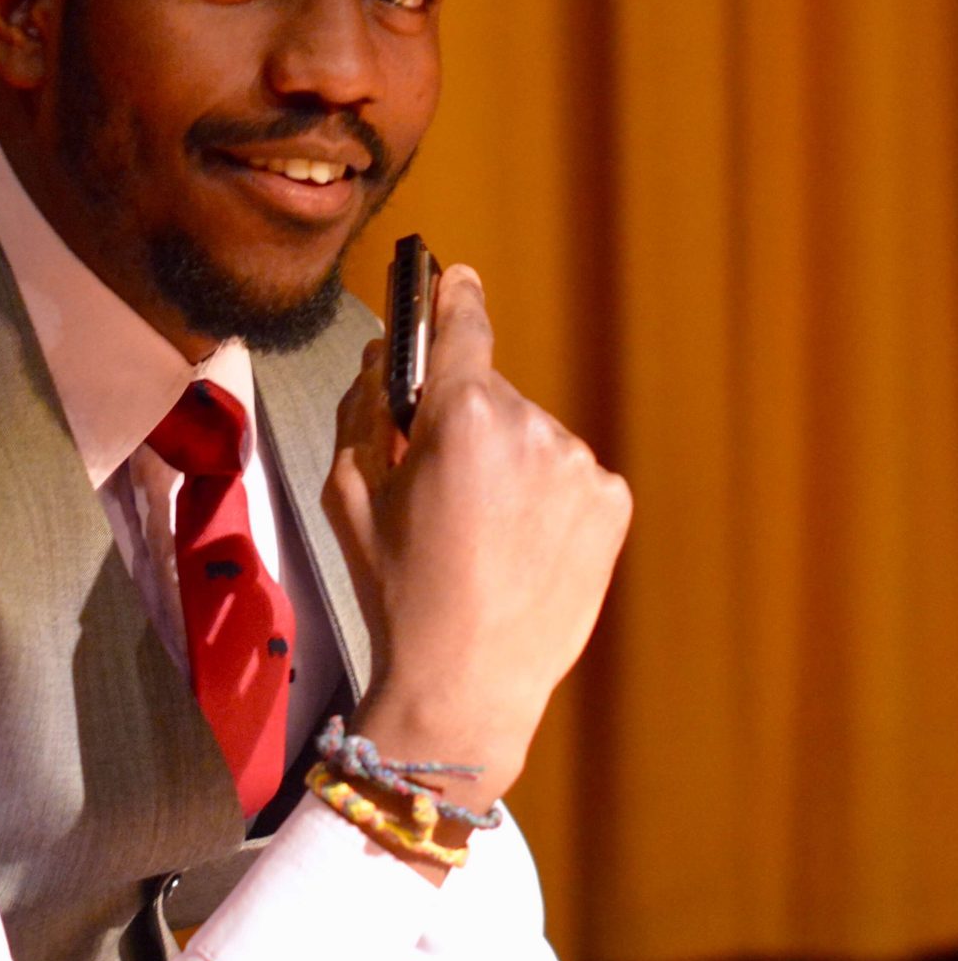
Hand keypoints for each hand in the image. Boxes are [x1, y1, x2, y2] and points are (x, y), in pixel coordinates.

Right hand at [322, 266, 630, 811]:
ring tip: (482, 531)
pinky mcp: (611, 504)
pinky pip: (568, 473)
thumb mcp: (349, 492)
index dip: (452, 295)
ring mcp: (579, 465)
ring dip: (506, 460)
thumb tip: (388, 355)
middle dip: (462, 419)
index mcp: (459, 415)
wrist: (466, 683)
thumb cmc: (396, 588)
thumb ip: (364, 407)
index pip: (462, 323)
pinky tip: (518, 544)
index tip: (452, 277)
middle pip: (488, 391)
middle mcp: (530, 425)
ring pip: (530, 435)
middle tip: (438, 484)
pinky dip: (544, 495)